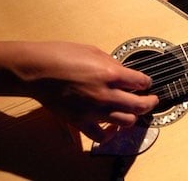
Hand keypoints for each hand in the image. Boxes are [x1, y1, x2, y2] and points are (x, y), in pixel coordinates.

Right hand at [11, 41, 158, 141]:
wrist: (35, 70)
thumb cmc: (60, 56)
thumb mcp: (93, 51)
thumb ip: (113, 64)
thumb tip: (126, 73)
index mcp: (110, 74)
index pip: (141, 82)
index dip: (147, 82)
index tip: (146, 83)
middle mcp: (105, 94)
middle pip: (140, 105)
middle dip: (150, 102)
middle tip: (152, 100)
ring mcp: (93, 111)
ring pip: (127, 122)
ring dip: (133, 116)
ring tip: (134, 111)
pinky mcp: (80, 122)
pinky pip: (102, 136)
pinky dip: (110, 134)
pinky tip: (113, 127)